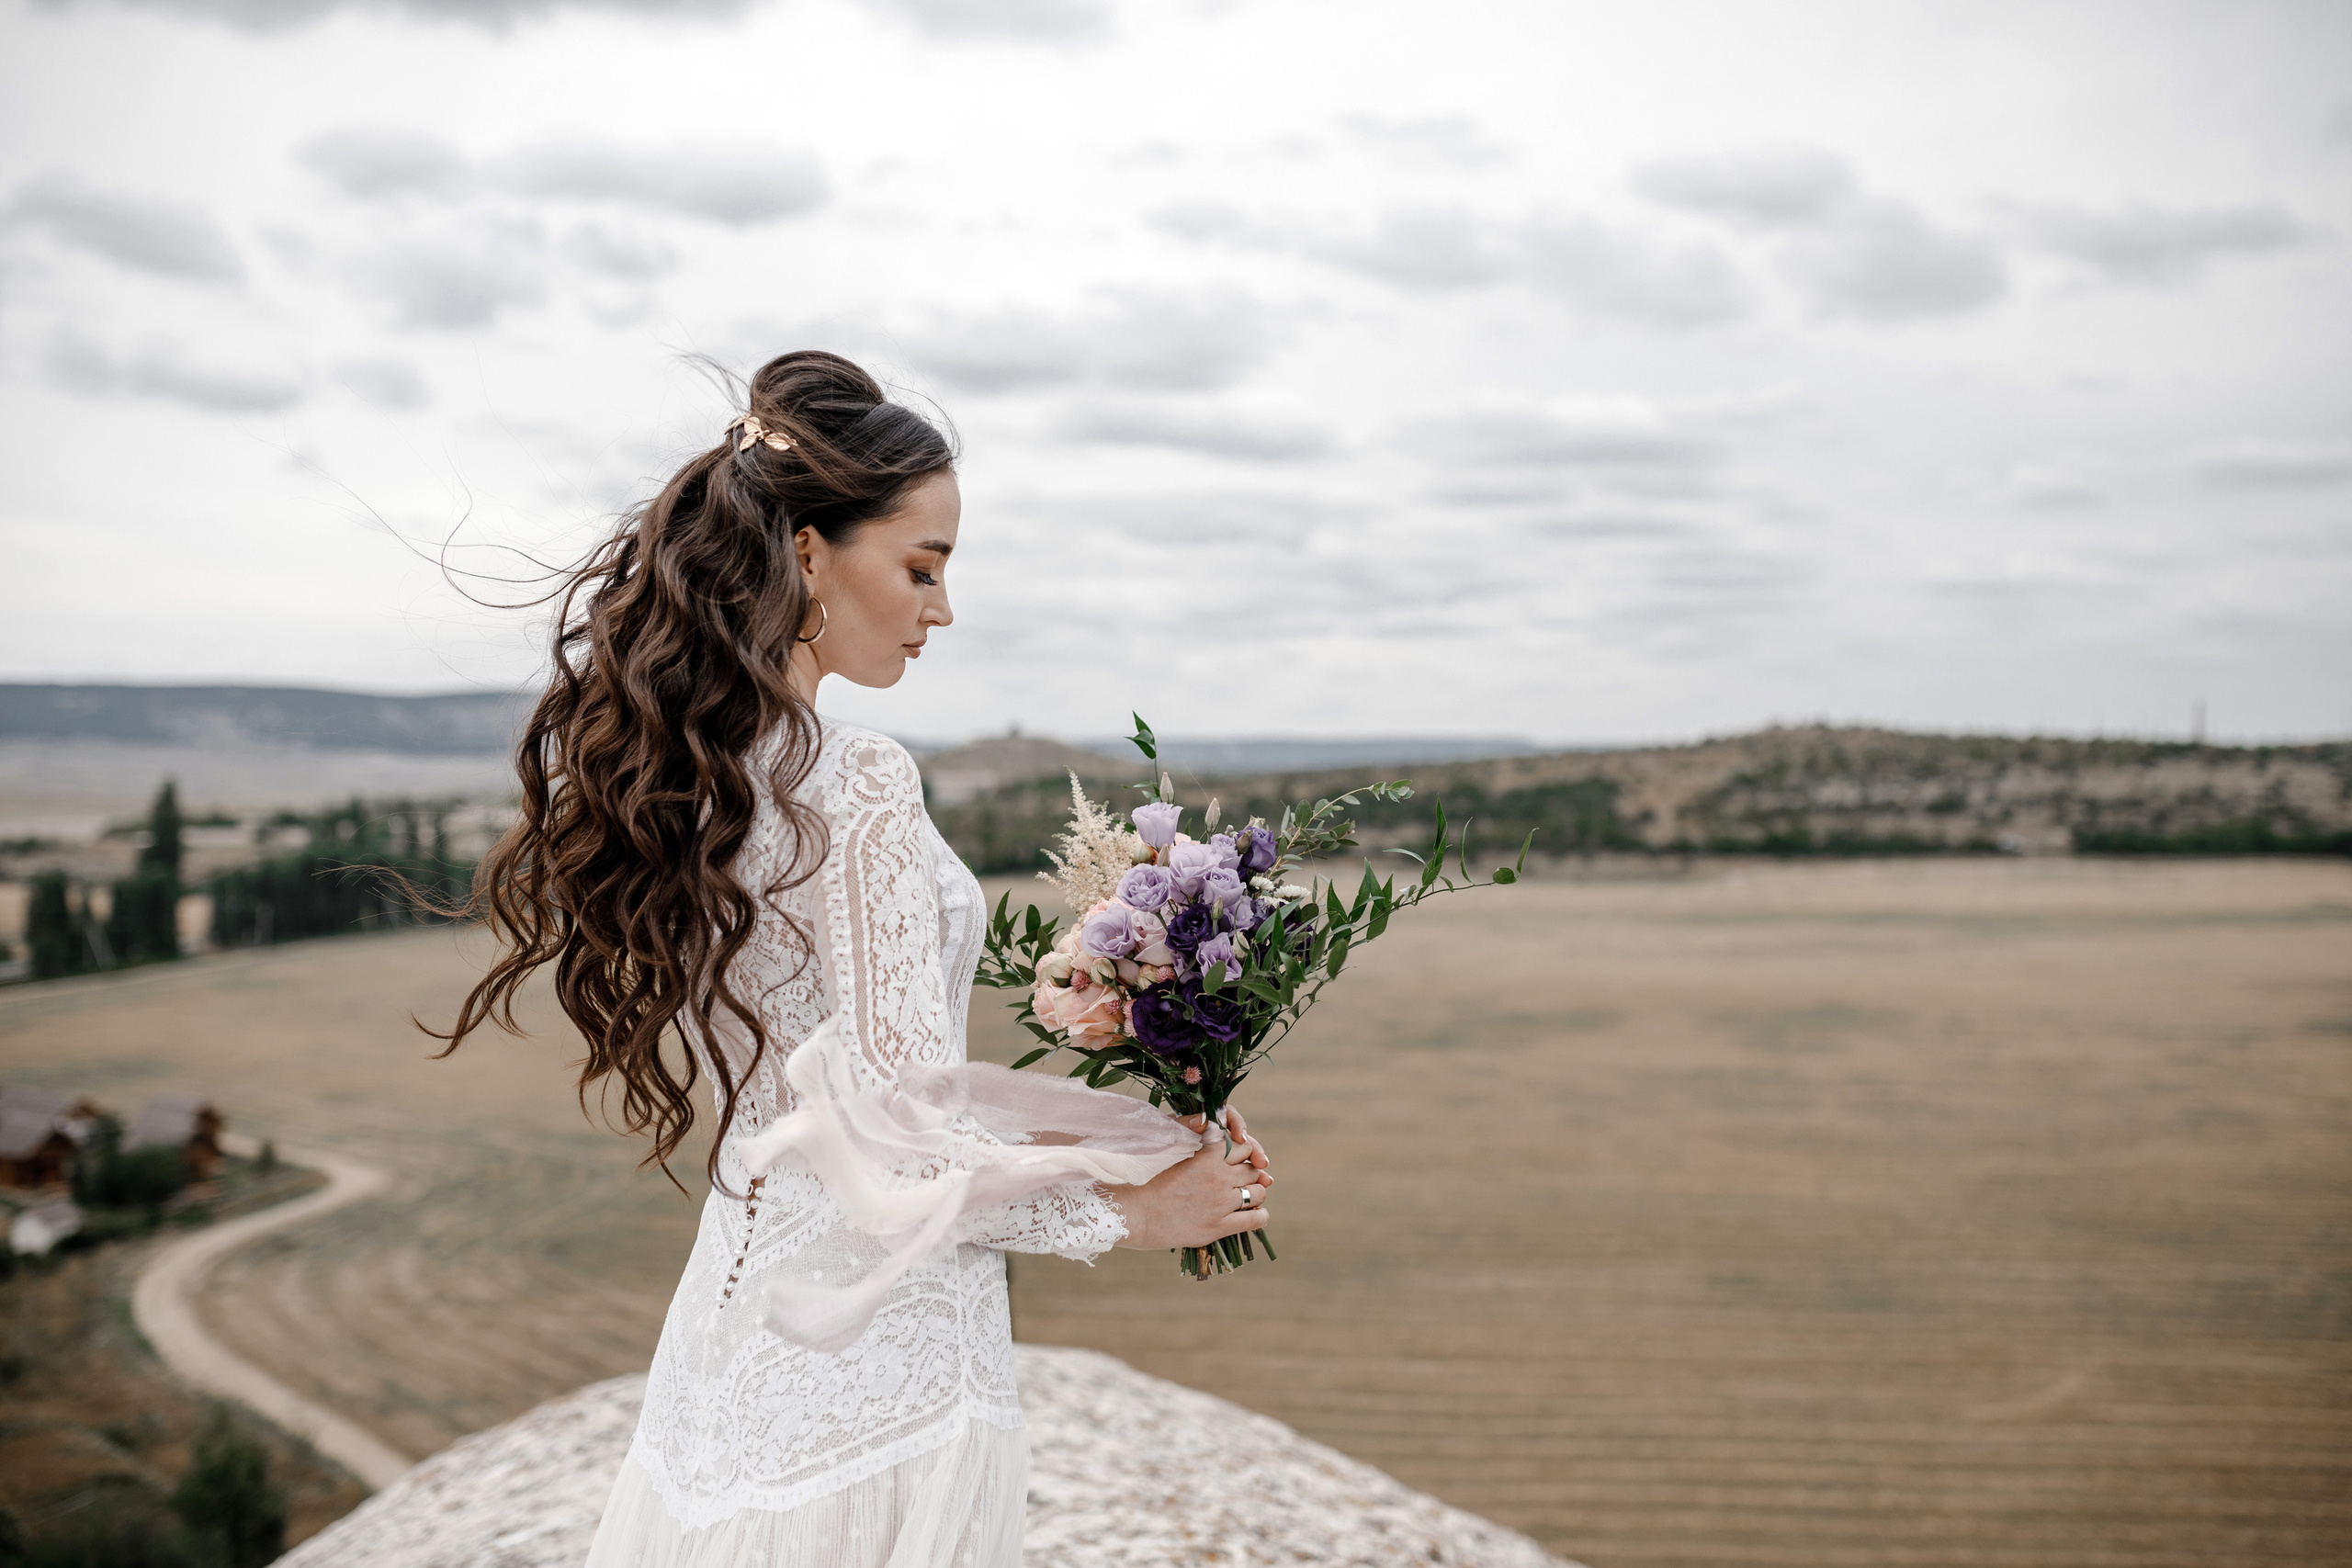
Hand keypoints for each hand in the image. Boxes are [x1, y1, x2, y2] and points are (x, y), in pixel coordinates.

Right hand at [1107, 1108, 1271, 1250]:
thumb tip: (1213, 1122)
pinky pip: (1256, 1219)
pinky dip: (1259, 1216)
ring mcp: (1221, 1202)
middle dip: (1249, 1173)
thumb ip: (1195, 1135)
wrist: (1135, 1213)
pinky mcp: (1219, 1226)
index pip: (1244, 1146)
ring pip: (1259, 1192)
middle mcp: (1219, 1176)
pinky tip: (1251, 1215)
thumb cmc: (1148, 1179)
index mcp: (1207, 1154)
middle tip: (1239, 1180)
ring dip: (1254, 1193)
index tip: (1238, 1160)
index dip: (1243, 1152)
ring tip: (1244, 1197)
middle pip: (1253, 1168)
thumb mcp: (1172, 1148)